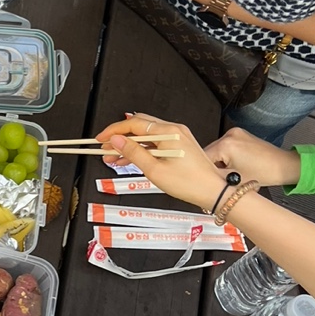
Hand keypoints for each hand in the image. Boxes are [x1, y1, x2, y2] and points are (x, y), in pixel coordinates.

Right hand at [95, 114, 226, 212]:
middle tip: (105, 148)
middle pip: (139, 127)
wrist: (213, 191)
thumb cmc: (191, 183)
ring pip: (146, 136)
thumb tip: (117, 141)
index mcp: (169, 133)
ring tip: (113, 157)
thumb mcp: (155, 170)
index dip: (114, 131)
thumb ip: (133, 153)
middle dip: (119, 137)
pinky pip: (155, 142)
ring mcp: (178, 137)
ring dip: (129, 145)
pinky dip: (141, 149)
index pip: (134, 124)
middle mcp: (174, 130)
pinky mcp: (180, 145)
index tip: (101, 139)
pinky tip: (130, 158)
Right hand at [204, 126, 301, 187]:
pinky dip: (226, 156)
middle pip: (208, 152)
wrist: (284, 165)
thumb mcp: (234, 181)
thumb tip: (203, 180)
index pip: (203, 159)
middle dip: (211, 166)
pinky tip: (235, 165)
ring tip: (229, 172)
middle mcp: (229, 135)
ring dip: (218, 161)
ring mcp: (235, 132)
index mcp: (226, 145)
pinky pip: (225, 146)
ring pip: (216, 150)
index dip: (203, 172)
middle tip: (217, 178)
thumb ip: (215, 178)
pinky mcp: (240, 134)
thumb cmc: (265, 173)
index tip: (203, 180)